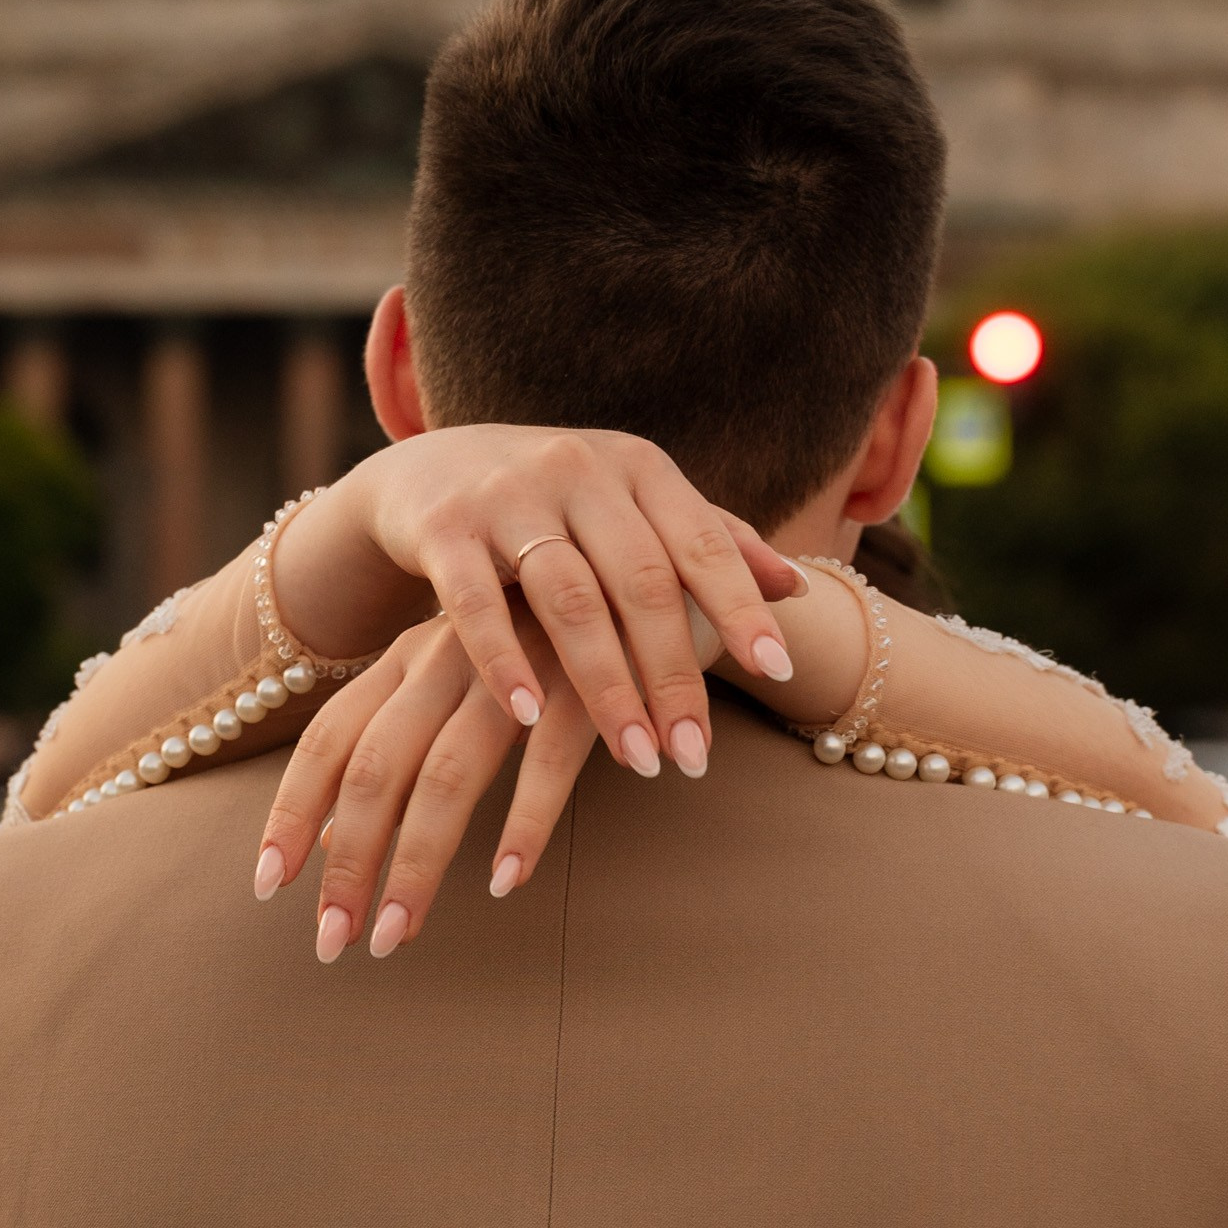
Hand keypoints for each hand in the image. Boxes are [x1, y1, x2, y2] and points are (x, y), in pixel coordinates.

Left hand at [254, 606, 598, 959]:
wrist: (657, 568)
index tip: (268, 886)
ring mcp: (516, 669)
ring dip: (417, 864)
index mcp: (412, 658)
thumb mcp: (465, 684)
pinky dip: (523, 823)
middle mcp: (449, 658)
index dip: (294, 811)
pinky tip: (506, 879)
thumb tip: (331, 839)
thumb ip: (402, 750)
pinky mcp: (588, 683)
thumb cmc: (551, 644)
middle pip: (376, 769)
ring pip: (448, 775)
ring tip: (396, 935)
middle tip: (335, 942)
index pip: (331, 739)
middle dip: (349, 863)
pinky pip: (548, 761)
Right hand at [275, 427, 803, 779]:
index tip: (779, 673)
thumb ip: (709, 542)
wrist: (432, 467)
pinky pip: (476, 604)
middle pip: (641, 582)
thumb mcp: (633, 506)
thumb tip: (796, 588)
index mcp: (638, 468)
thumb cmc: (558, 502)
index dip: (741, 607)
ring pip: (569, 599)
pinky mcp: (443, 527)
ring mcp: (508, 495)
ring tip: (637, 759)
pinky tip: (532, 719)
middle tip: (695, 756)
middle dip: (673, 675)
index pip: (703, 542)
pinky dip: (505, 662)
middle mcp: (578, 470)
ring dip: (606, 687)